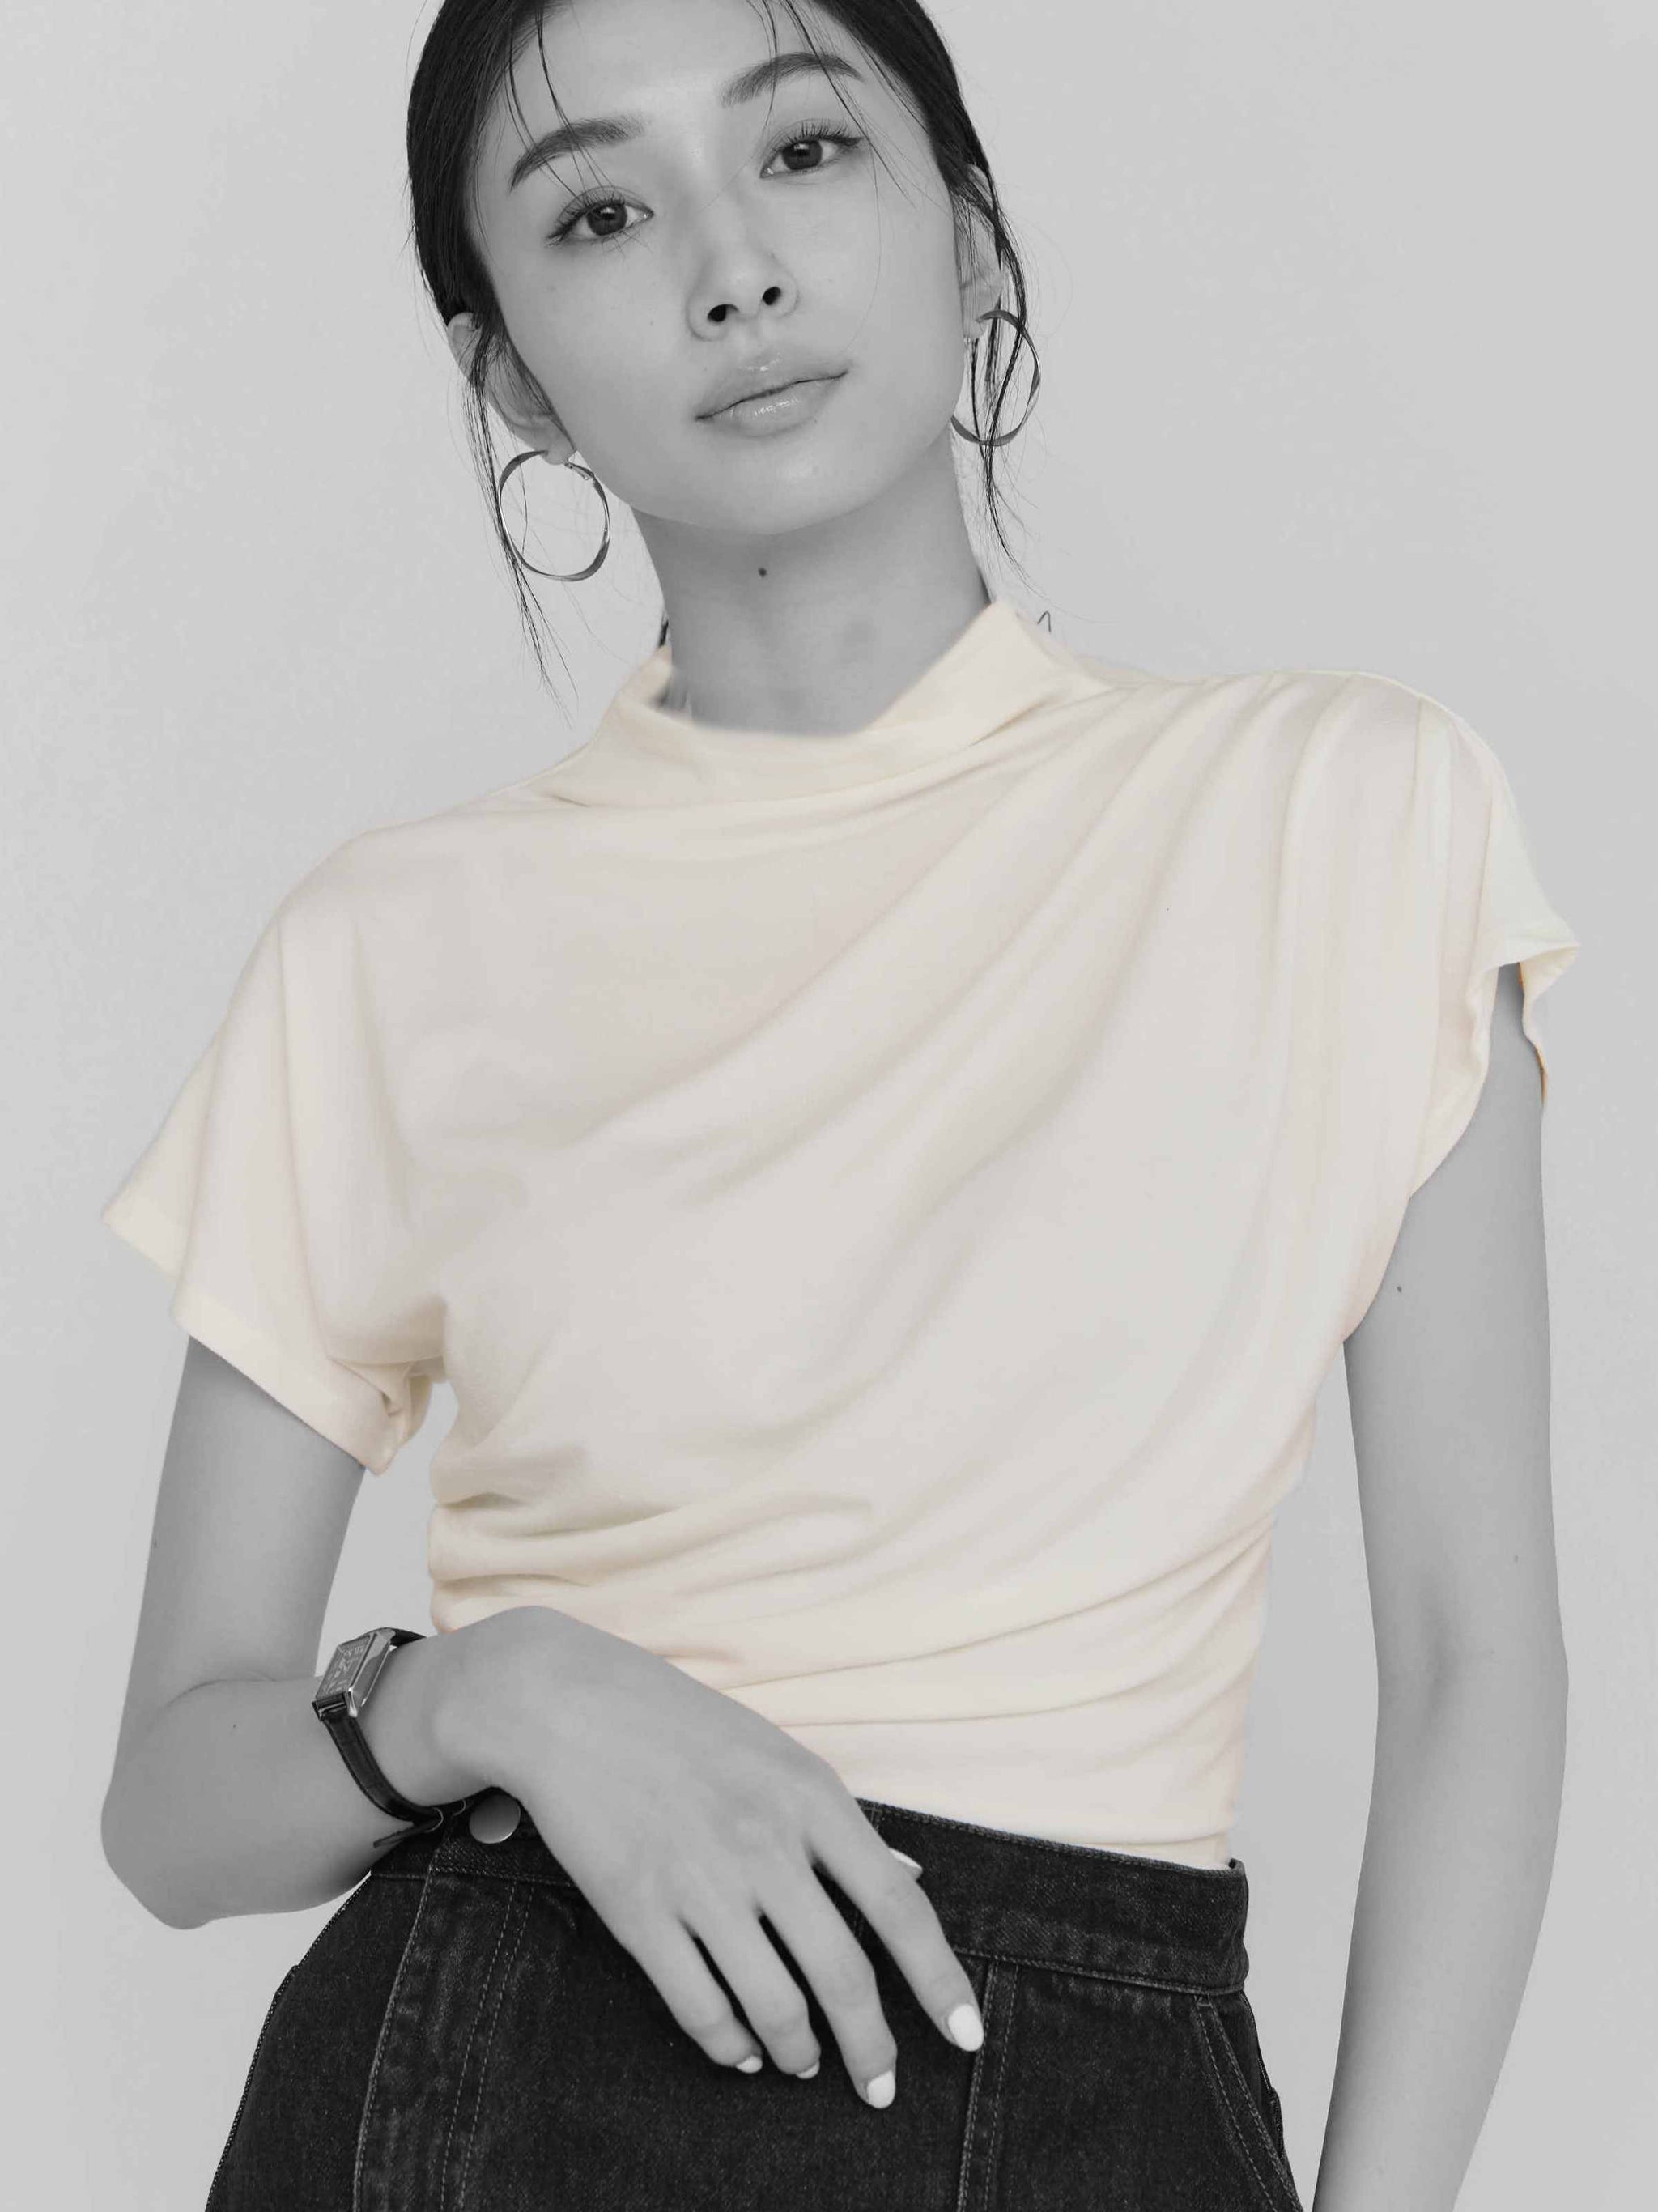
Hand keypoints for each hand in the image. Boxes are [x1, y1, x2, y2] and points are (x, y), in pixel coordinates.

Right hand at [448, 1605, 983, 2106]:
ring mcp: (699, 1881)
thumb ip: (844, 1824)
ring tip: (805, 2063)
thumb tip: (910, 1879)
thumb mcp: (779, 1756)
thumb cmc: (684, 1726)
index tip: (968, 2036)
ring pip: (774, 2005)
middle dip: (873, 2049)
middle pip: (843, 1974)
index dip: (940, 1982)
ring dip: (799, 2052)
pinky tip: (742, 2051)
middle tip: (881, 2088)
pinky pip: (700, 2007)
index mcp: (811, 1797)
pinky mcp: (637, 1911)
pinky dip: (730, 2045)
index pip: (899, 1908)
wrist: (569, 1703)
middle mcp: (764, 1843)